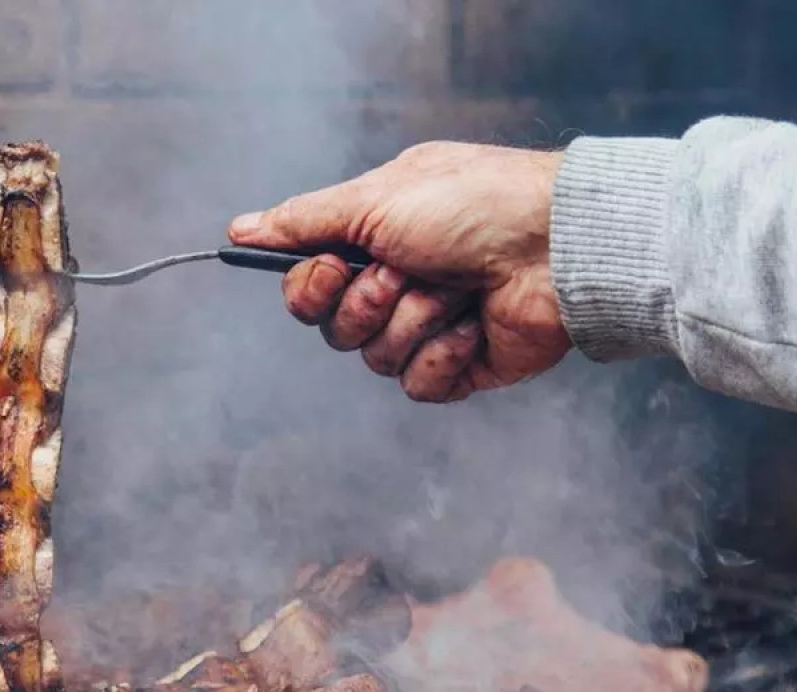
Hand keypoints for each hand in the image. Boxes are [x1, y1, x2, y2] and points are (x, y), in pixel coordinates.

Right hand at [230, 142, 571, 401]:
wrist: (556, 244)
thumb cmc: (473, 205)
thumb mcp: (374, 199)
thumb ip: (303, 221)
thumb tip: (241, 229)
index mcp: (374, 241)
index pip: (307, 287)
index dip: (310, 287)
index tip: (334, 266)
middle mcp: (398, 284)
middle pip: (335, 328)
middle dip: (367, 303)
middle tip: (405, 272)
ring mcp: (430, 327)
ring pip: (376, 358)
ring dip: (413, 321)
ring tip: (455, 291)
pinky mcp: (463, 367)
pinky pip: (418, 387)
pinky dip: (444, 356)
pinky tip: (474, 325)